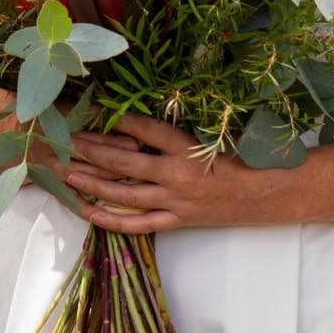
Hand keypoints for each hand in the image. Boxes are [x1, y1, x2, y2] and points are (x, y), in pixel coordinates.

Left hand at [59, 109, 266, 233]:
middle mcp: (178, 174)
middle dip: (91, 150)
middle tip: (65, 140)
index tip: (92, 107)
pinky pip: (139, 224)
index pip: (143, 128)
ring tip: (68, 173)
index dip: (115, 117)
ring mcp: (176, 201)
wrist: (269, 193)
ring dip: (93, 183)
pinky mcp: (178, 221)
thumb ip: (177, 129)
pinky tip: (90, 212)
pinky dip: (112, 220)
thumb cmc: (243, 157)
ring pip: (125, 194)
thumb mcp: (212, 134)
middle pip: (124, 162)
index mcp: (189, 146)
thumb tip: (137, 117)